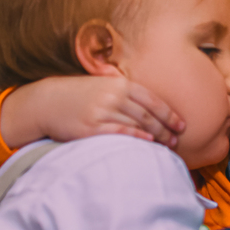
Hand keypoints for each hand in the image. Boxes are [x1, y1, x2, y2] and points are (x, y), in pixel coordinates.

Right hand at [1, 75, 184, 148]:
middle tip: (176, 139)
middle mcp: (113, 96)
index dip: (169, 114)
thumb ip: (125, 93)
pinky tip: (148, 143)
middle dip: (166, 128)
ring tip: (166, 145)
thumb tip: (149, 107)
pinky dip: (137, 138)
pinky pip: (120, 133)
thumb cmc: (78, 96)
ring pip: (137, 125)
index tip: (181, 125)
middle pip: (148, 115)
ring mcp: (103, 111)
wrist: (47, 101)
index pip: (152, 100)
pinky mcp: (92, 127)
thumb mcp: (103, 85)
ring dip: (156, 136)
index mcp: (119, 83)